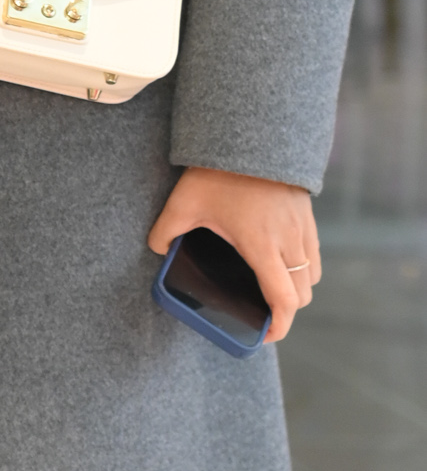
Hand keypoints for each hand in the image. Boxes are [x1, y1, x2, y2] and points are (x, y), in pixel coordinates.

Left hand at [149, 168, 319, 343]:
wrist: (253, 135)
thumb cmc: (218, 171)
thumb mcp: (182, 204)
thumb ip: (165, 232)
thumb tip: (157, 250)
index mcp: (262, 247)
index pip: (284, 299)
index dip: (280, 326)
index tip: (267, 335)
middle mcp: (289, 241)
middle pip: (302, 294)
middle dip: (286, 310)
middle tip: (262, 314)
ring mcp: (303, 228)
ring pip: (312, 275)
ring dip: (297, 289)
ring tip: (271, 289)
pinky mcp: (308, 215)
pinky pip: (314, 253)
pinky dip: (303, 267)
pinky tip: (280, 261)